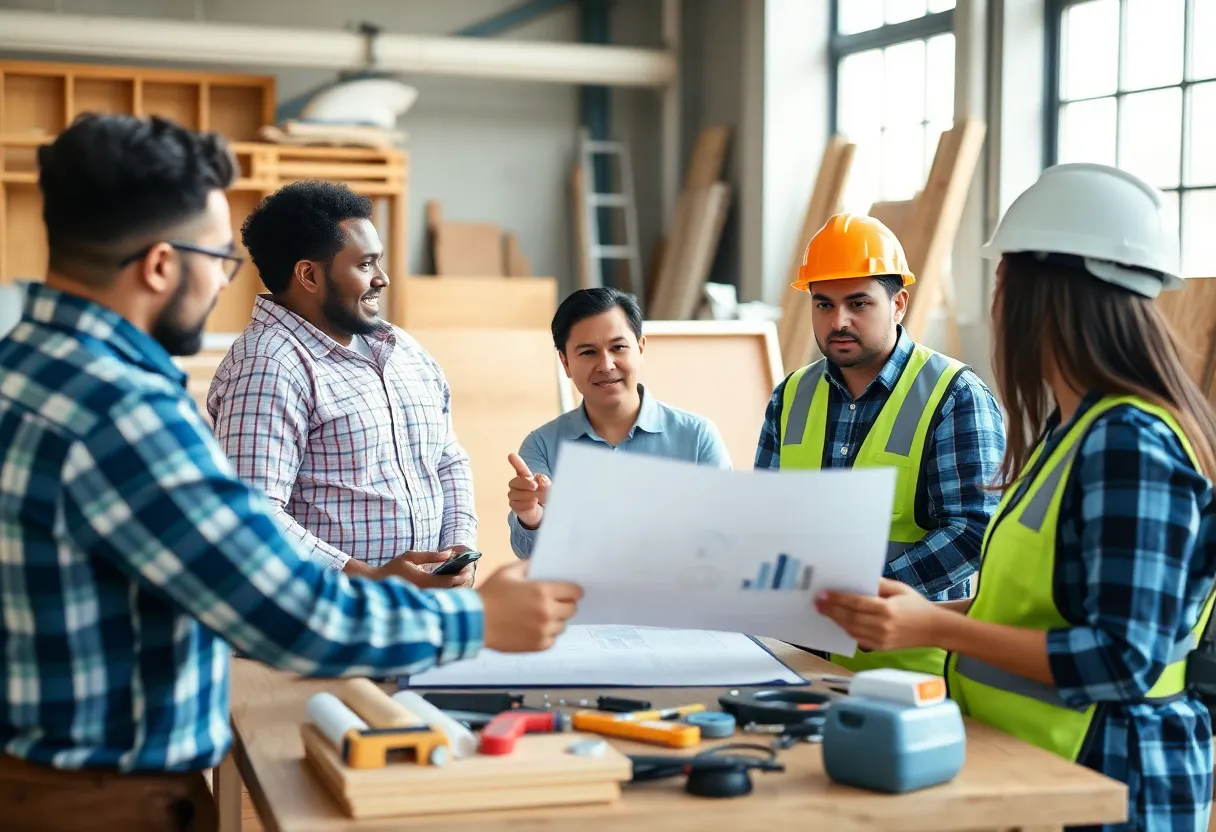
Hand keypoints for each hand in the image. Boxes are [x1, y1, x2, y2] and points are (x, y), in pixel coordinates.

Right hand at [344, 551, 466, 588]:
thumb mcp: (411, 556)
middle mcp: (424, 592)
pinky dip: (445, 592)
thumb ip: (431, 555)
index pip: (446, 581)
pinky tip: (449, 585)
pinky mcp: (419, 601)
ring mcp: (422, 598)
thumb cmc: (393, 568)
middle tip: (467, 576)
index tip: (466, 571)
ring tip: (461, 580)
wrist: (377, 583)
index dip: (458, 577)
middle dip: (460, 583)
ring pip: (443, 596)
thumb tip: (449, 553)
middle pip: (448, 591)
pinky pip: (436, 598)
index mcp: (422, 580)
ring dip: (454, 588)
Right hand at [478, 561, 582, 651]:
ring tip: (541, 616)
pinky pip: (552, 639)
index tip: (570, 591)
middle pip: (572, 609)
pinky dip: (547, 634)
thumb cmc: (490, 595)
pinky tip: (534, 628)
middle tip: (555, 603)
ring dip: (556, 620)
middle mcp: (548, 612)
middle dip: (565, 604)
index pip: (574, 591)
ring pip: (562, 625)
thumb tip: (541, 565)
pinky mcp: (538, 645)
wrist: (475, 622)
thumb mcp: (508, 572)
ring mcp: (544, 631)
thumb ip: (528, 565)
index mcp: (543, 591)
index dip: (573, 590)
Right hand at [507, 453, 549, 529]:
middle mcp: (517, 484)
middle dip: (525, 483)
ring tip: (537, 498)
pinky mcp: (514, 505)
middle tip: (534, 486)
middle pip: (515, 482)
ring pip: (515, 494)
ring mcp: (514, 495)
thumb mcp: (547, 488)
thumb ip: (544, 482)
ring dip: (528, 496)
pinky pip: (517, 505)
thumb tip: (539, 479)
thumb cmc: (542, 495)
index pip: (520, 468)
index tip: (511, 455)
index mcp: (525, 476)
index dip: (516, 462)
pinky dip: (526, 504)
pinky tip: (533, 504)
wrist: (540, 510)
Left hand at [814, 578, 945, 651]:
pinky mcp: (881, 648)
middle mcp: (882, 626)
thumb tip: (857, 580)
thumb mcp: (899, 589)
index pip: (855, 603)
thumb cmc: (916, 605)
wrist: (934, 629)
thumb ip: (878, 584)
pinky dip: (847, 630)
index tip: (823, 594)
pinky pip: (858, 639)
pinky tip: (839, 621)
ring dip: (836, 620)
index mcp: (886, 609)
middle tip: (817, 603)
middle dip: (831, 610)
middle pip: (849, 618)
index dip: (837, 599)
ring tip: (824, 611)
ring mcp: (881, 639)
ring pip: (851, 630)